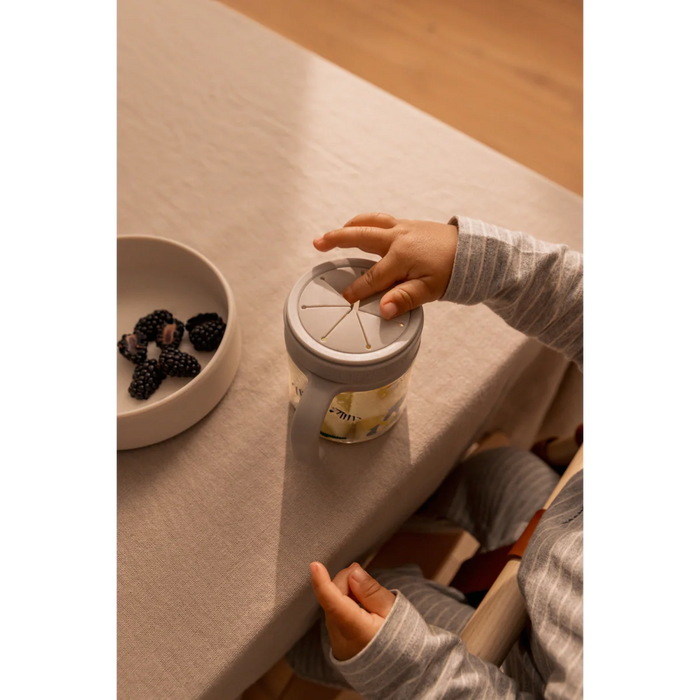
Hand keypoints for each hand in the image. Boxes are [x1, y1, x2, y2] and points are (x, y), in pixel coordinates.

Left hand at [310, 561, 395, 660]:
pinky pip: (334, 611)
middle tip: (368, 583)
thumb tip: (353, 572)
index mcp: (356, 629)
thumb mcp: (392, 612)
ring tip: (369, 601)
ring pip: (333, 601)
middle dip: (348, 579)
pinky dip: (346, 602)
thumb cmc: (398, 640)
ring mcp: (334, 637)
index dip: (322, 583)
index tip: (315, 565)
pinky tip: (362, 608)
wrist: (394, 671)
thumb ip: (372, 591)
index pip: (333, 603)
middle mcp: (339, 634)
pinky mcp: (334, 637)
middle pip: (335, 593)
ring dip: (348, 591)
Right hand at [313, 213, 457, 318]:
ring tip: (334, 233)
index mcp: (401, 256)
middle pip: (360, 237)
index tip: (345, 298)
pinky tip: (360, 228)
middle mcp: (398, 238)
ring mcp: (403, 228)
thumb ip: (403, 299)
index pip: (372, 278)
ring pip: (370, 223)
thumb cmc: (452, 271)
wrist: (474, 251)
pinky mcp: (409, 225)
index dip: (357, 290)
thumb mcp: (429, 291)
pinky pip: (381, 220)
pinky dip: (365, 223)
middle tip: (317, 243)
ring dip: (349, 227)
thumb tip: (382, 310)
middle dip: (337, 240)